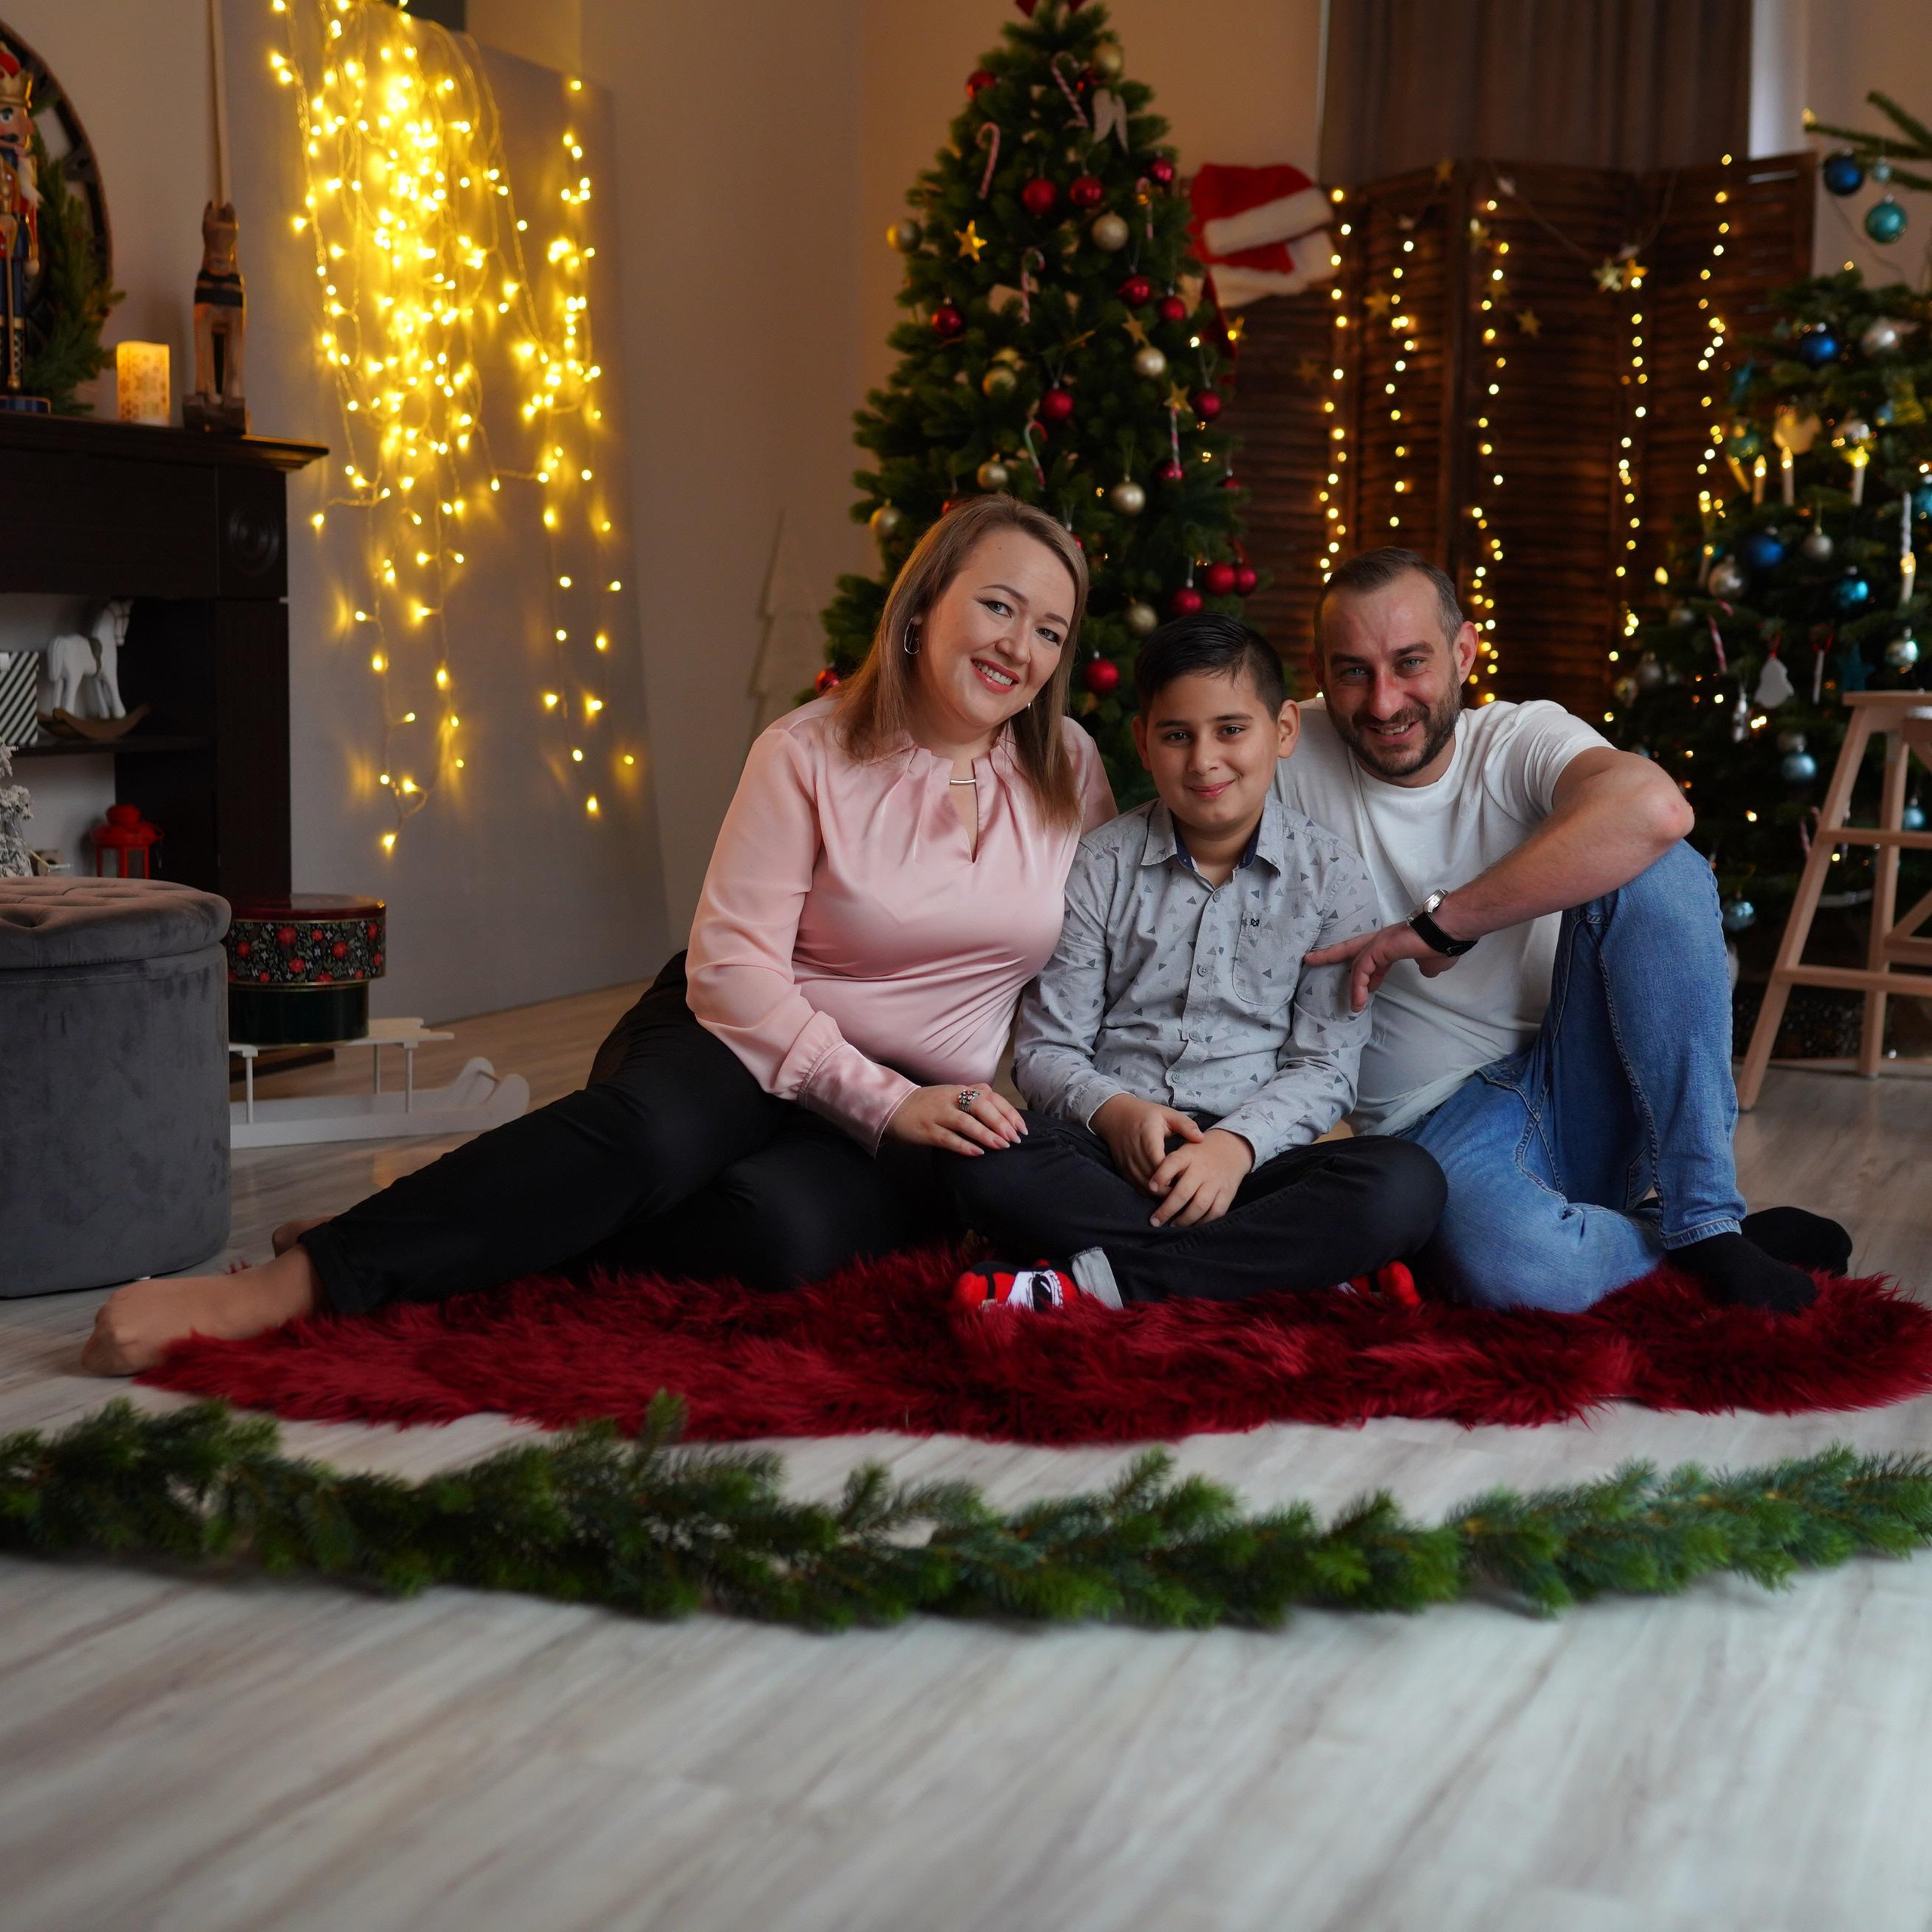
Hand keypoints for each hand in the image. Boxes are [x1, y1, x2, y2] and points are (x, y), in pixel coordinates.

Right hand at [885, 1083, 1026, 1156]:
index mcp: (960, 1089)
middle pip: (980, 1106)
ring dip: (985, 1134)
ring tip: (1002, 1146)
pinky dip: (964, 1145)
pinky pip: (948, 1138)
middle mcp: (950, 1098)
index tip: (1021, 1128)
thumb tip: (1003, 1109)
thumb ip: (975, 1096)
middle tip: (1014, 1138)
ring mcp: (938, 1114)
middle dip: (1000, 1122)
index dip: (1008, 1112)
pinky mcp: (927, 1130)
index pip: (989, 1096)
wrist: (895, 1107)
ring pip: (965, 1122)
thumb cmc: (930, 1103)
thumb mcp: (953, 1094)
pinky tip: (978, 1153)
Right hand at [1092, 1093, 1202, 1187]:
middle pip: (1152, 1179)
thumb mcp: (1167, 1114)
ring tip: (1176, 1193)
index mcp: (1148, 1137)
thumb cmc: (1145, 1114)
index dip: (1172, 1175)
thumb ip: (1185, 1125)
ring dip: (1160, 1193)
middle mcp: (1135, 1152)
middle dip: (1169, 1189)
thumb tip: (1201, 1139)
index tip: (1187, 1179)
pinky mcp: (1123, 1169)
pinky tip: (1162, 1191)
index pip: (1159, 1163)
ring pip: (1144, 1186)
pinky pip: (1136, 1186)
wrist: (1114, 1115)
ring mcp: (1127, 1163)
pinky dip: (1150, 1191)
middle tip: (1186, 1191)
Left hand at [1146, 1128, 1253, 1227]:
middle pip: (1183, 1192)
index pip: (1173, 1163)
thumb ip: (1170, 1167)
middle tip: (1155, 1221)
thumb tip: (1153, 1190)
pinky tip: (1193, 1225)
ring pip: (1199, 1205)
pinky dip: (1203, 1222)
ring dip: (1184, 1219)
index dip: (1161, 1175)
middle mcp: (1202, 1169)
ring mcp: (1216, 1182)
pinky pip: (1216, 1212)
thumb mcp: (1184, 1150)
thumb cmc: (1200, 1153)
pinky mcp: (1228, 1192)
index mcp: (1188, 1155)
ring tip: (1172, 1226)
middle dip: (1167, 1209)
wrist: (1232, 1146)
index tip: (1151, 1188)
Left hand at [1305, 920, 1460, 1011]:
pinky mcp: (1379, 947)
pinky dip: (1359, 985)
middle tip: (1311, 960)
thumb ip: (1426, 967)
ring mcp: (1379, 941)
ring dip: (1352, 987)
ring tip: (1354, 1007)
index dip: (1368, 974)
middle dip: (1330, 955)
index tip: (1369, 990)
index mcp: (1393, 942)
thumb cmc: (1443, 943)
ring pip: (1356, 964)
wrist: (1449, 930)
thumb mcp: (1432, 962)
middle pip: (1350, 949)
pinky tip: (1360, 1001)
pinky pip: (1362, 970)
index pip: (1372, 957)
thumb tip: (1427, 972)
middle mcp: (1382, 939)